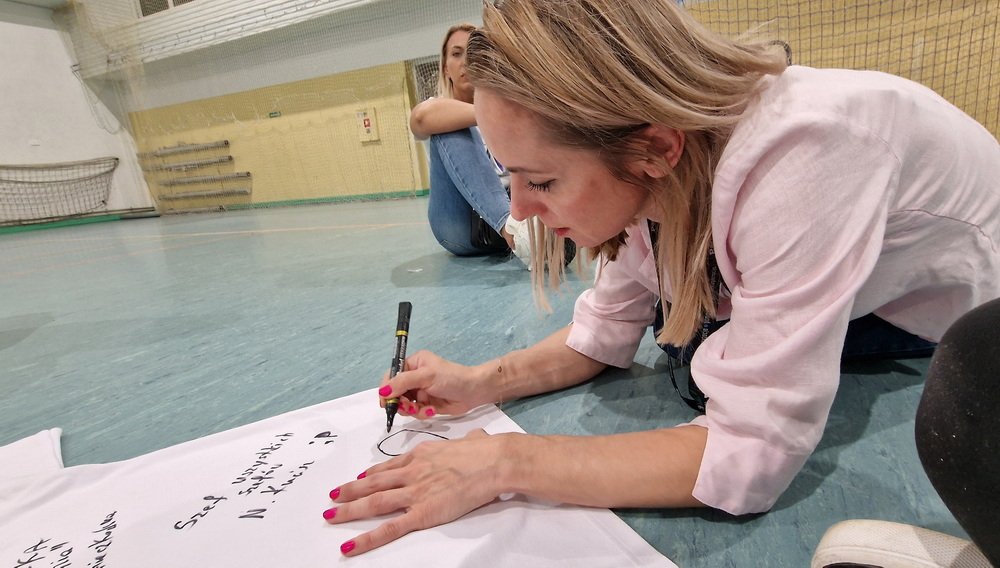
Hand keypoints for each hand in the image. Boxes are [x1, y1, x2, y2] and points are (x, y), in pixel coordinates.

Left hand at [323, 429, 505, 555]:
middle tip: (331, 495)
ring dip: (348, 509)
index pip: (390, 466)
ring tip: (329, 516)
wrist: (493, 461)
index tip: (360, 477)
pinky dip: (366, 538)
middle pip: (373, 483)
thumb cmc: (487, 451)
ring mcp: (414, 492)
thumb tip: (477, 440)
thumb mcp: (471, 441)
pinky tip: (350, 545)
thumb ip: (468, 442)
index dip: (371, 473)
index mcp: (421, 455)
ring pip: (373, 502)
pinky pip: (389, 528)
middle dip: (350, 489)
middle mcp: (412, 472)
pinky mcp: (422, 513)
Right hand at [378, 350, 495, 418]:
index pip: (391, 375)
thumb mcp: (426, 376)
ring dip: (412, 409)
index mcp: (413, 364)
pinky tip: (432, 410)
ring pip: (404, 405)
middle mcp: (414, 377)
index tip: (385, 401)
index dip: (386, 389)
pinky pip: (415, 412)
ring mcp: (420, 392)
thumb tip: (382, 391)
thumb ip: (403, 383)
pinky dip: (422, 413)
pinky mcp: (426, 404)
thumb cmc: (452, 378)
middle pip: (395, 393)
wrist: (474, 392)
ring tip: (425, 408)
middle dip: (401, 402)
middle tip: (409, 406)